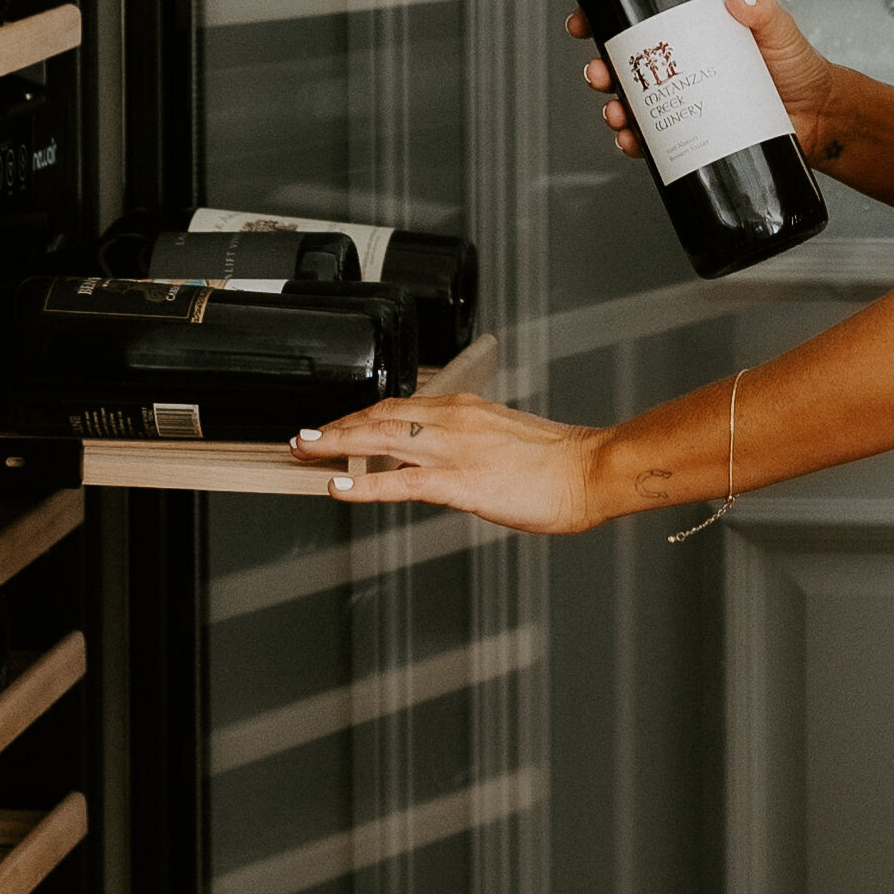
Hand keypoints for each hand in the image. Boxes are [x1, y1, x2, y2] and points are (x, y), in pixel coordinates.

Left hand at [292, 386, 608, 532]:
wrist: (591, 470)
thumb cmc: (558, 463)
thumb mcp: (504, 441)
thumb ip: (468, 446)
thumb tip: (440, 464)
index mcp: (464, 409)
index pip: (398, 406)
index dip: (360, 416)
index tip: (337, 426)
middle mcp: (453, 420)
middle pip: (379, 415)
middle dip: (337, 426)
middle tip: (303, 436)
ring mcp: (454, 449)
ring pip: (380, 439)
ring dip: (336, 443)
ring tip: (305, 450)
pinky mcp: (460, 481)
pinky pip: (400, 482)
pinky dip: (363, 484)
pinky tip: (338, 486)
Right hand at [571, 0, 841, 169]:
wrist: (819, 118)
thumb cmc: (799, 69)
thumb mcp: (780, 30)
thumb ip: (764, 9)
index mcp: (693, 34)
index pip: (640, 23)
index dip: (605, 20)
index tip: (584, 24)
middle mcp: (681, 67)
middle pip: (625, 66)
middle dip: (601, 69)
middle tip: (600, 74)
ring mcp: (684, 102)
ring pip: (632, 104)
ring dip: (614, 109)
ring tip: (617, 115)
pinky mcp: (692, 135)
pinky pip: (653, 140)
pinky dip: (635, 143)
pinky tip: (632, 143)